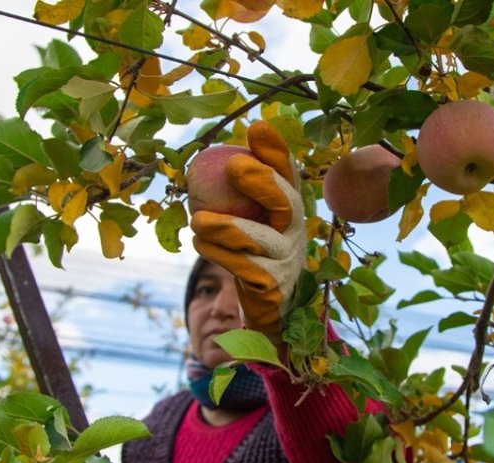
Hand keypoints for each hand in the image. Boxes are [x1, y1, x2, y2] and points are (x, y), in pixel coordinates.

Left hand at [191, 121, 306, 337]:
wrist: (268, 302)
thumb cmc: (252, 249)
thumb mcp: (250, 216)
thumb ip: (235, 191)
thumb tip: (205, 155)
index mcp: (290, 206)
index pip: (288, 174)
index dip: (276, 151)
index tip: (257, 128)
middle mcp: (295, 230)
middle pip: (286, 203)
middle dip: (262, 181)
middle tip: (232, 165)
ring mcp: (287, 259)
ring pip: (260, 239)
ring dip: (228, 227)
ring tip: (197, 221)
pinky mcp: (272, 286)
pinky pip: (243, 267)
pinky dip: (218, 254)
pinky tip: (200, 243)